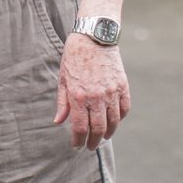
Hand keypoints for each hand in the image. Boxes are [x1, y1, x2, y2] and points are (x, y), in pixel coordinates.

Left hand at [53, 31, 129, 151]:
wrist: (94, 35)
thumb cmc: (75, 56)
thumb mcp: (63, 78)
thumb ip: (62, 102)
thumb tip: (58, 122)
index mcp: (78, 96)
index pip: (80, 128)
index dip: (78, 141)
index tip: (77, 146)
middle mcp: (96, 97)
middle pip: (97, 130)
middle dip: (93, 142)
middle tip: (90, 146)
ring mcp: (111, 92)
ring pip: (113, 123)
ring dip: (108, 133)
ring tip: (102, 137)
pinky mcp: (122, 85)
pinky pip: (124, 109)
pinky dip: (120, 118)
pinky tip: (114, 121)